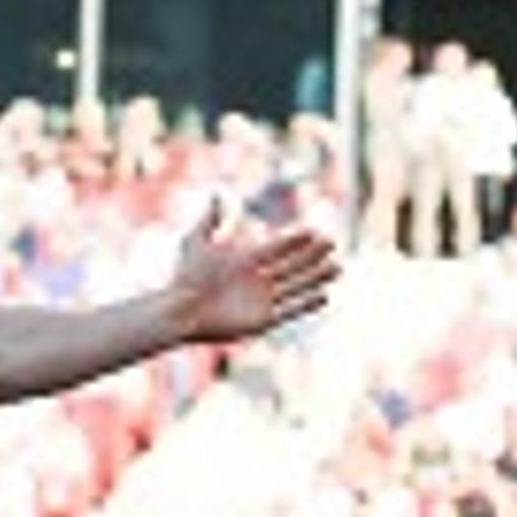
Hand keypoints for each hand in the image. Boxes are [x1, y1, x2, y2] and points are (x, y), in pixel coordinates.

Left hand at [163, 202, 339, 346]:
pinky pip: (290, 311)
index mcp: (244, 261)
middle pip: (291, 266)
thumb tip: (217, 194)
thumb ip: (209, 220)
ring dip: (315, 278)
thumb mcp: (196, 243)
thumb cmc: (185, 278)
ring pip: (295, 286)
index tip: (315, 231)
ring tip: (336, 268)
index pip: (277, 248)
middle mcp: (256, 281)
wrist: (180, 311)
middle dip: (312, 256)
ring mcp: (260, 301)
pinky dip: (306, 304)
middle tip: (332, 244)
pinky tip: (324, 295)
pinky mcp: (261, 322)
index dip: (296, 241)